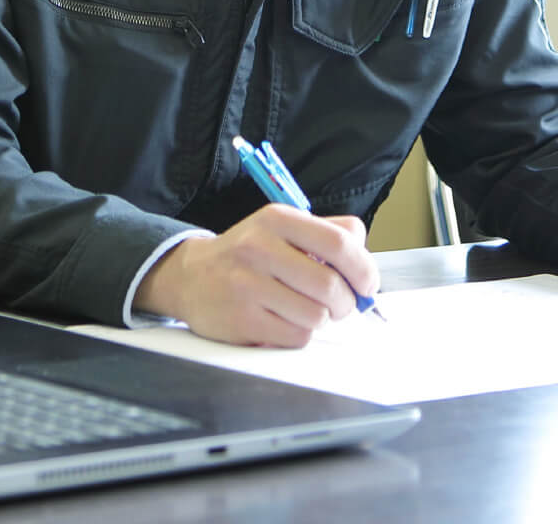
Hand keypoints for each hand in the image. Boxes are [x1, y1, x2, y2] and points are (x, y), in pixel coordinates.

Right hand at [135, 205, 378, 346]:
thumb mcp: (283, 229)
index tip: (368, 284)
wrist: (190, 276)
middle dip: (346, 303)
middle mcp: (260, 247)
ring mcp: (247, 285)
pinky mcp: (240, 320)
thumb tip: (365, 257)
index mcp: (278, 219)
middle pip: (330, 286)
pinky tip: (285, 321)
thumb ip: (328, 233)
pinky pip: (295, 337)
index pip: (339, 243)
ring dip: (321, 319)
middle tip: (341, 305)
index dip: (363, 268)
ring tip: (307, 310)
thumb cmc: (248, 254)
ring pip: (315, 316)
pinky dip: (300, 334)